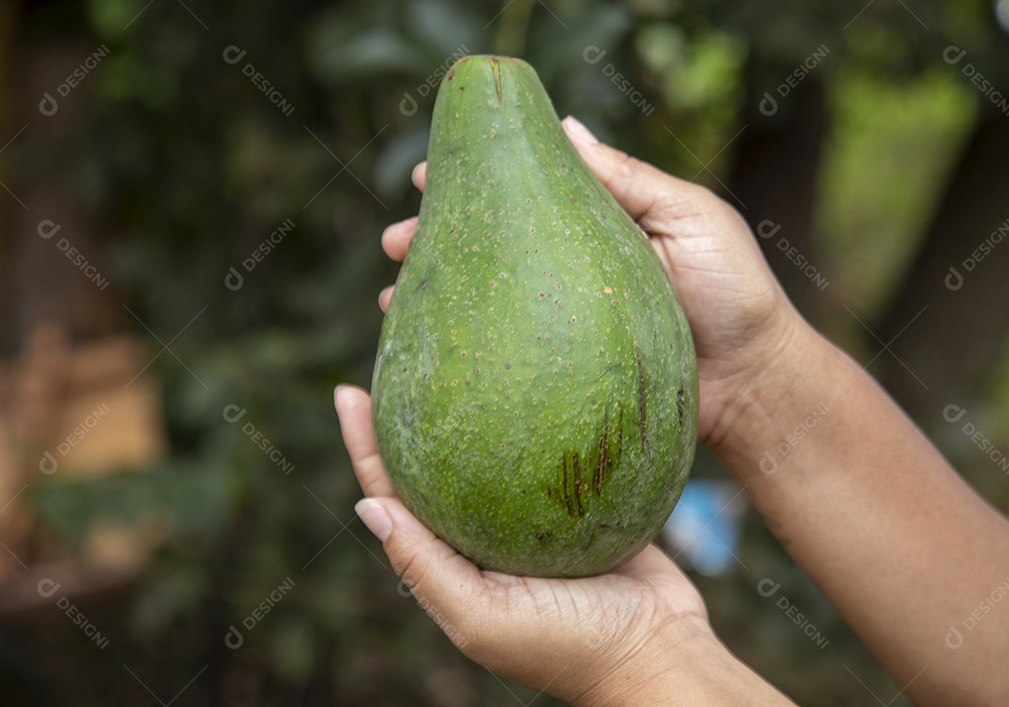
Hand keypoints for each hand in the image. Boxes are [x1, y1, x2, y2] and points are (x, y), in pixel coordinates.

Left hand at [335, 385, 724, 705]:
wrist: (659, 653)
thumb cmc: (570, 647)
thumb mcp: (482, 618)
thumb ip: (425, 567)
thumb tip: (368, 506)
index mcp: (453, 566)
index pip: (395, 497)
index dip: (368, 447)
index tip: (349, 392)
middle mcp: (485, 540)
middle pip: (434, 467)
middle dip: (409, 416)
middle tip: (395, 355)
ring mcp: (531, 522)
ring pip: (488, 456)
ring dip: (468, 411)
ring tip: (455, 358)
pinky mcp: (578, 507)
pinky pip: (549, 456)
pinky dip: (535, 422)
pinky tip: (535, 381)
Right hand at [380, 116, 807, 447]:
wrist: (755, 384)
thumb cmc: (734, 293)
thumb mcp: (690, 217)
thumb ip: (628, 179)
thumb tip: (566, 129)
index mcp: (600, 224)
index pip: (526, 192)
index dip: (476, 180)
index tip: (426, 176)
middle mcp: (571, 270)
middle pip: (493, 245)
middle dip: (438, 238)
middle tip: (393, 239)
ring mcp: (561, 321)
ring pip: (487, 298)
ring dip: (436, 292)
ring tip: (393, 298)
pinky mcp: (561, 369)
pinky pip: (503, 353)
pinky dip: (462, 345)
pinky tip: (426, 349)